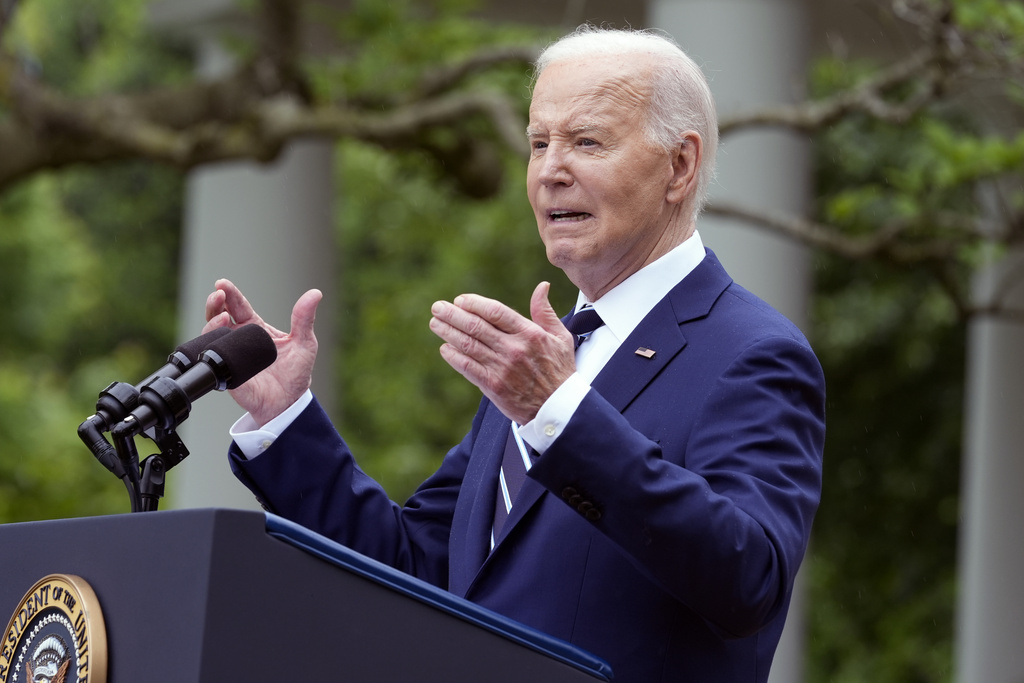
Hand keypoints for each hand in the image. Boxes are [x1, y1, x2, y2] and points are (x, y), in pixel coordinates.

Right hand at [204, 278, 321, 426]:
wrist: (290, 402)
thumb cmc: (296, 373)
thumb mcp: (305, 342)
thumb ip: (305, 318)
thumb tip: (316, 293)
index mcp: (255, 328)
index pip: (238, 306)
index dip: (229, 294)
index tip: (222, 283)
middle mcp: (239, 339)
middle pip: (219, 315)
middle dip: (215, 302)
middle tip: (218, 294)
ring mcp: (231, 355)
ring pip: (211, 334)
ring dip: (211, 322)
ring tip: (221, 315)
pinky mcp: (228, 373)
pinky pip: (214, 359)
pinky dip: (212, 347)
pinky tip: (219, 339)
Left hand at [429, 282, 574, 424]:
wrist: (558, 408)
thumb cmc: (560, 371)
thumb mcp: (560, 337)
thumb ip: (545, 311)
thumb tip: (542, 286)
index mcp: (529, 334)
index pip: (495, 312)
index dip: (474, 303)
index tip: (460, 300)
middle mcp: (513, 349)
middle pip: (476, 326)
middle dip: (453, 315)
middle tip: (437, 307)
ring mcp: (502, 368)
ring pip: (468, 345)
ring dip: (448, 333)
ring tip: (435, 323)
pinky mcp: (493, 386)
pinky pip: (468, 368)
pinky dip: (454, 357)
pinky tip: (445, 348)